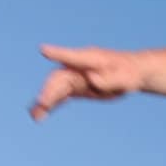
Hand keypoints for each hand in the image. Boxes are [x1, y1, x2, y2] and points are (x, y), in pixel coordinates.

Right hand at [29, 44, 145, 120]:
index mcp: (89, 59)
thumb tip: (92, 80)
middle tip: (43, 103)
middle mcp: (77, 67)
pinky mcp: (76, 88)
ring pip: (56, 89)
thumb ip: (108, 79)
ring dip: (45, 101)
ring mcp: (75, 78)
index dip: (57, 53)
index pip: (72, 56)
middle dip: (50, 90)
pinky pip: (60, 97)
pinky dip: (51, 105)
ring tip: (35, 115)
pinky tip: (39, 114)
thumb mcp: (124, 78)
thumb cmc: (129, 72)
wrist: (131, 73)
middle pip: (59, 78)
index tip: (43, 50)